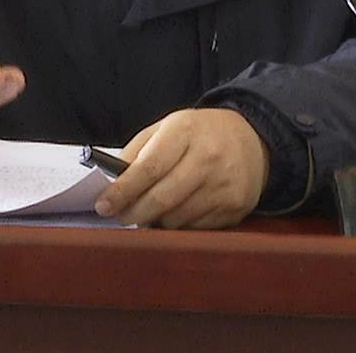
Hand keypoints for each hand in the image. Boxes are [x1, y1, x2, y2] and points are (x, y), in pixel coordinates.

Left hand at [94, 108, 268, 228]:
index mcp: (185, 132)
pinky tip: (177, 211)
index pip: (147, 168)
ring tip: (151, 211)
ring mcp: (223, 185)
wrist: (251, 139)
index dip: (122, 191)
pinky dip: (179, 225)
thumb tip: (112, 184)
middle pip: (161, 198)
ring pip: (176, 219)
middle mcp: (207, 158)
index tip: (104, 205)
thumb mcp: (166, 128)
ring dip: (156, 220)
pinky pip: (195, 228)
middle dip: (134, 213)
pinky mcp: (234, 207)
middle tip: (120, 216)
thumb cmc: (199, 134)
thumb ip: (137, 152)